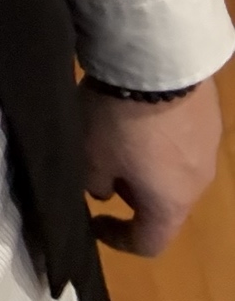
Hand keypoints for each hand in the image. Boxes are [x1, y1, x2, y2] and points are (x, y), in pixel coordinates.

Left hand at [81, 76, 222, 254]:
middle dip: (130, 190)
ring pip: (174, 167)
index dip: (118, 239)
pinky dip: (161, 133)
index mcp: (171, 203)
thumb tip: (104, 189)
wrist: (158, 57)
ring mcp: (209, 145)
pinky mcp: (211, 113)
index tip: (95, 222)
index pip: (149, 243)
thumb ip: (94, 183)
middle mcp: (198, 182)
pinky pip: (183, 135)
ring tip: (119, 130)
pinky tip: (138, 105)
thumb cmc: (119, 119)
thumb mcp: (89, 155)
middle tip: (102, 164)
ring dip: (147, 159)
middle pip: (163, 202)